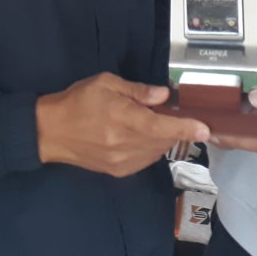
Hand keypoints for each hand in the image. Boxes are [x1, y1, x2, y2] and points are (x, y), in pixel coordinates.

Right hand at [36, 72, 209, 177]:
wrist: (51, 132)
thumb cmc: (78, 100)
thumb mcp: (105, 83)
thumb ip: (136, 90)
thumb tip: (163, 95)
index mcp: (121, 117)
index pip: (159, 126)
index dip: (184, 128)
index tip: (205, 129)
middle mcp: (123, 143)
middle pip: (162, 140)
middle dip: (174, 128)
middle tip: (173, 113)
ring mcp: (121, 161)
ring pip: (156, 152)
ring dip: (163, 138)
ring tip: (151, 122)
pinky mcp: (118, 172)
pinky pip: (146, 160)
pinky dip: (151, 148)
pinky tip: (142, 136)